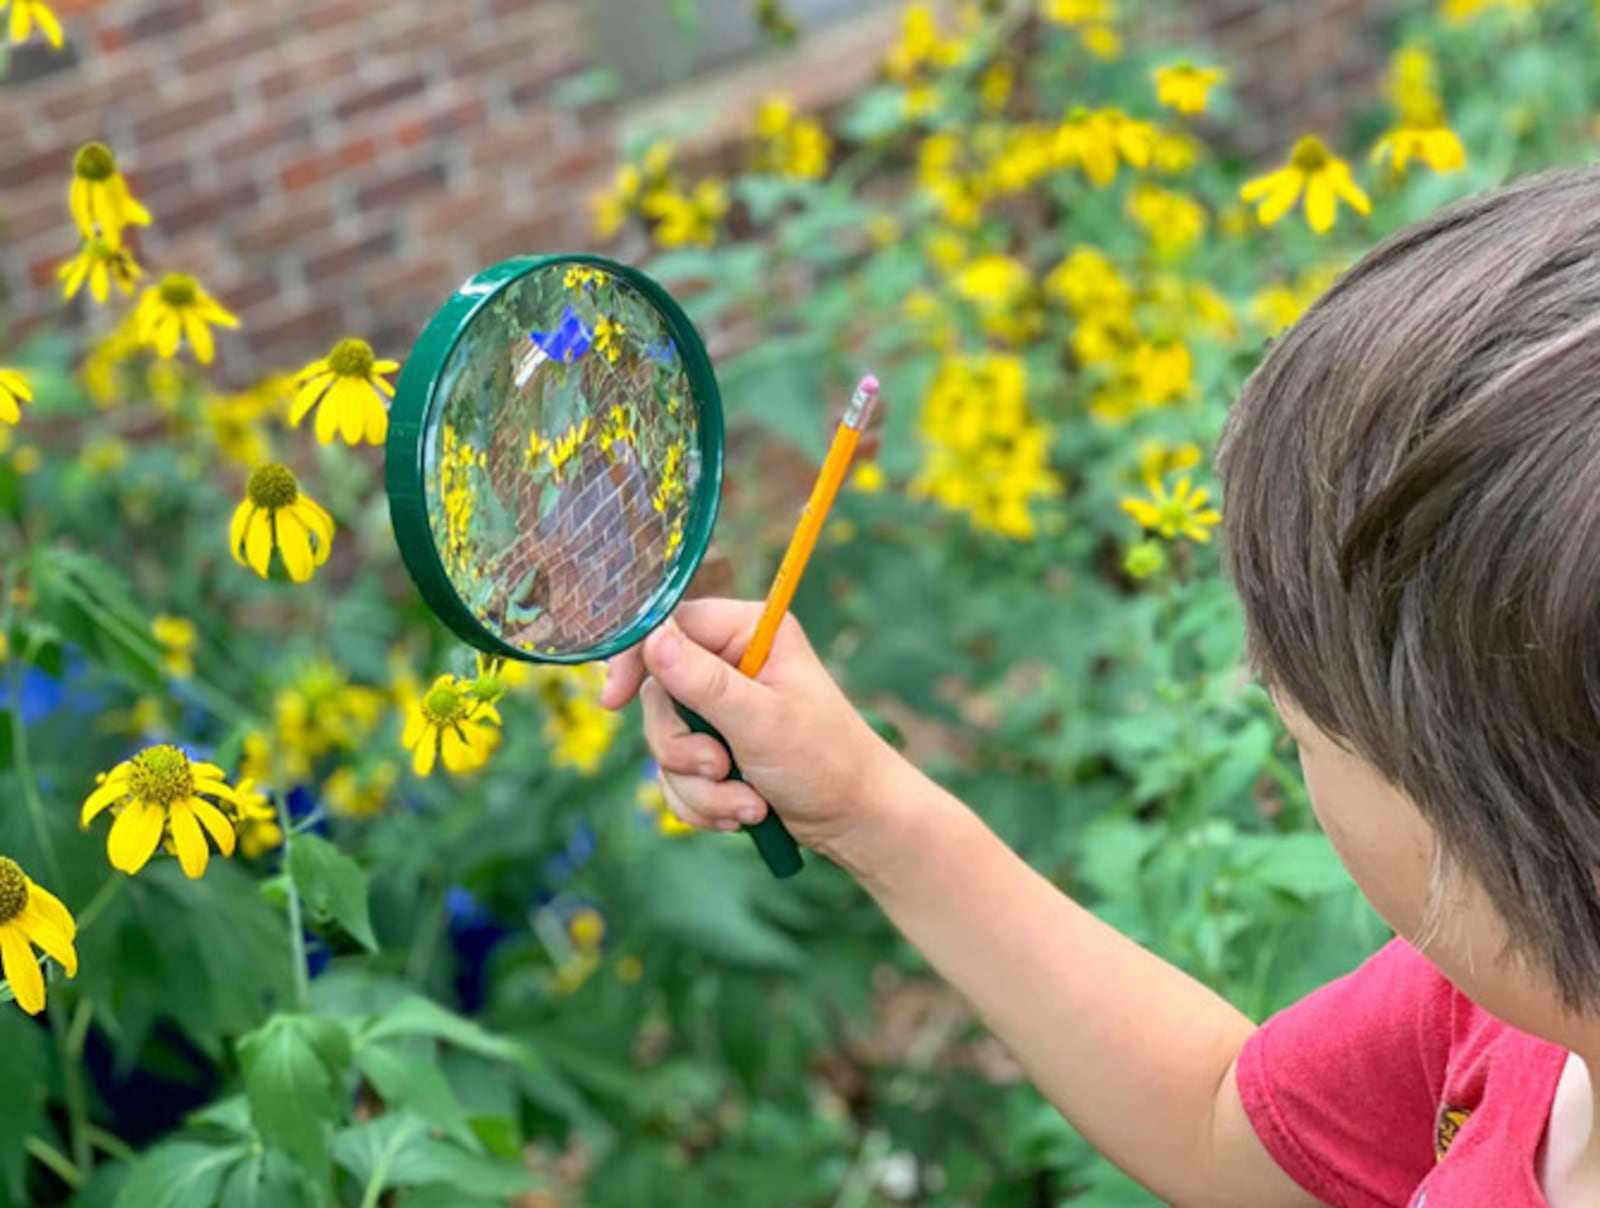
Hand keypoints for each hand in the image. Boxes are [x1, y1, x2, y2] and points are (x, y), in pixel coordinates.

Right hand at [600, 599, 899, 863]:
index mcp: (749, 632)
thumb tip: (653, 638)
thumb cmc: (824, 759)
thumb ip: (703, 680)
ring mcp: (722, 708)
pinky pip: (678, 776)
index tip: (613, 700)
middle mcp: (731, 662)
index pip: (670, 625)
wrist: (854, 819)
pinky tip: (745, 812)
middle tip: (722, 766)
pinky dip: (705, 802)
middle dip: (686, 748)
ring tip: (749, 803)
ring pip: (667, 743)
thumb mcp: (761, 719)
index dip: (637, 660)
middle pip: (659, 694)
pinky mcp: (717, 748)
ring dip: (702, 785)